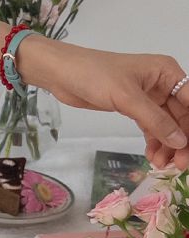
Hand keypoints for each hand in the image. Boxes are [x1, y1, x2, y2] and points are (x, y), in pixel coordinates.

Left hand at [18, 36, 188, 169]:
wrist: (61, 73)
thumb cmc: (94, 75)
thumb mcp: (127, 97)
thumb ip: (155, 120)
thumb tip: (181, 141)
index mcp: (167, 72)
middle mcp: (162, 84)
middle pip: (183, 116)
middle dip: (182, 140)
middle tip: (180, 164)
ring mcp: (148, 97)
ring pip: (167, 125)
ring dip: (168, 145)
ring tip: (162, 165)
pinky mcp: (132, 108)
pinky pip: (151, 127)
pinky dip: (154, 142)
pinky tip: (153, 157)